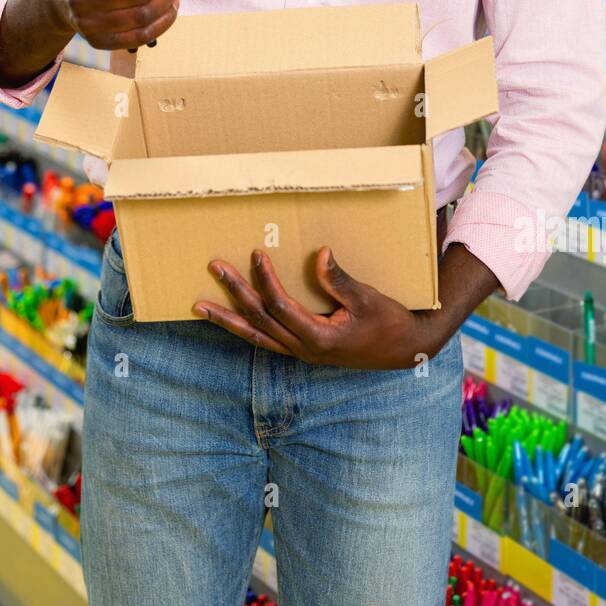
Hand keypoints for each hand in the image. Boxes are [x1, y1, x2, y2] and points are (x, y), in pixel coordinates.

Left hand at [192, 247, 449, 370]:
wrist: (404, 350)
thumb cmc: (388, 322)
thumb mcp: (367, 299)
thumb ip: (340, 280)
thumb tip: (321, 254)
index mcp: (318, 337)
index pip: (280, 306)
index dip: (266, 279)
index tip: (257, 253)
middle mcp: (304, 349)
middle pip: (259, 321)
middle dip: (234, 294)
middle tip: (215, 268)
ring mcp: (301, 352)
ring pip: (256, 337)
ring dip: (228, 319)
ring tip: (200, 306)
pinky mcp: (304, 350)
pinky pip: (266, 340)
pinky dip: (245, 328)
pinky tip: (231, 318)